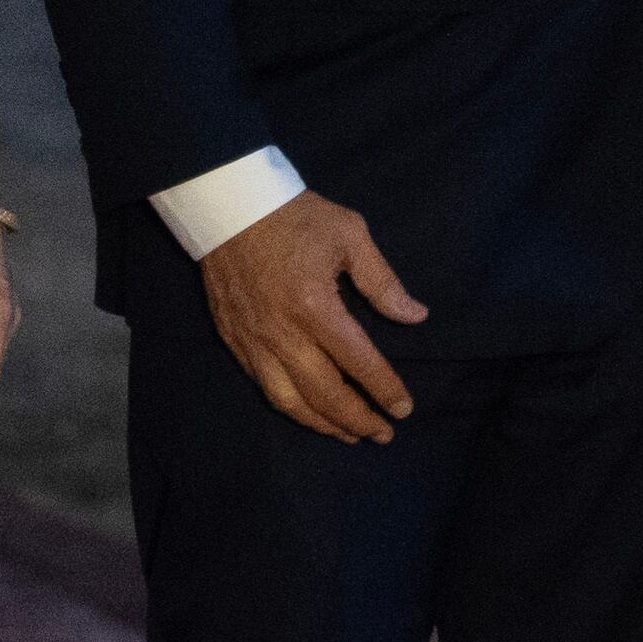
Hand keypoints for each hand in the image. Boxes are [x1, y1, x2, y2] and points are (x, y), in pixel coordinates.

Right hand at [198, 191, 429, 443]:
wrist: (228, 206)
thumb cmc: (294, 216)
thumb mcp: (349, 235)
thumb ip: (382, 282)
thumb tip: (415, 317)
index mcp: (315, 307)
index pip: (358, 362)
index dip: (384, 390)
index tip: (403, 409)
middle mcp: (283, 334)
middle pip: (324, 394)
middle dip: (357, 420)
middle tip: (382, 435)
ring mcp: (254, 342)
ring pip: (290, 401)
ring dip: (323, 424)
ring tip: (349, 435)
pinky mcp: (234, 341)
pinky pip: (263, 386)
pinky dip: (290, 407)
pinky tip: (308, 412)